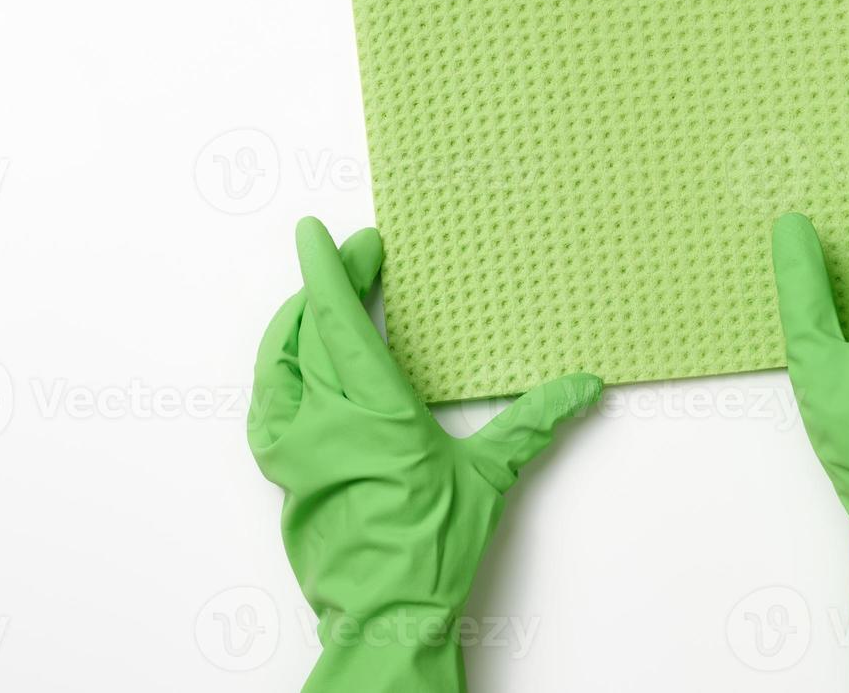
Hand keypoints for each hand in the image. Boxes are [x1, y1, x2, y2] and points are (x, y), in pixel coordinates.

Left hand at [248, 217, 600, 691]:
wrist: (385, 616)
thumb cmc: (431, 551)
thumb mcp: (489, 478)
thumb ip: (534, 424)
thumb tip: (580, 388)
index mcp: (373, 412)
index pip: (336, 320)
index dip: (326, 269)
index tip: (318, 232)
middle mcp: (323, 422)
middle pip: (309, 331)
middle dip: (327, 285)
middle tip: (354, 257)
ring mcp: (294, 449)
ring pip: (278, 364)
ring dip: (296, 323)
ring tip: (318, 300)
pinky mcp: (283, 474)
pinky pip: (268, 405)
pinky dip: (278, 371)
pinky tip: (292, 368)